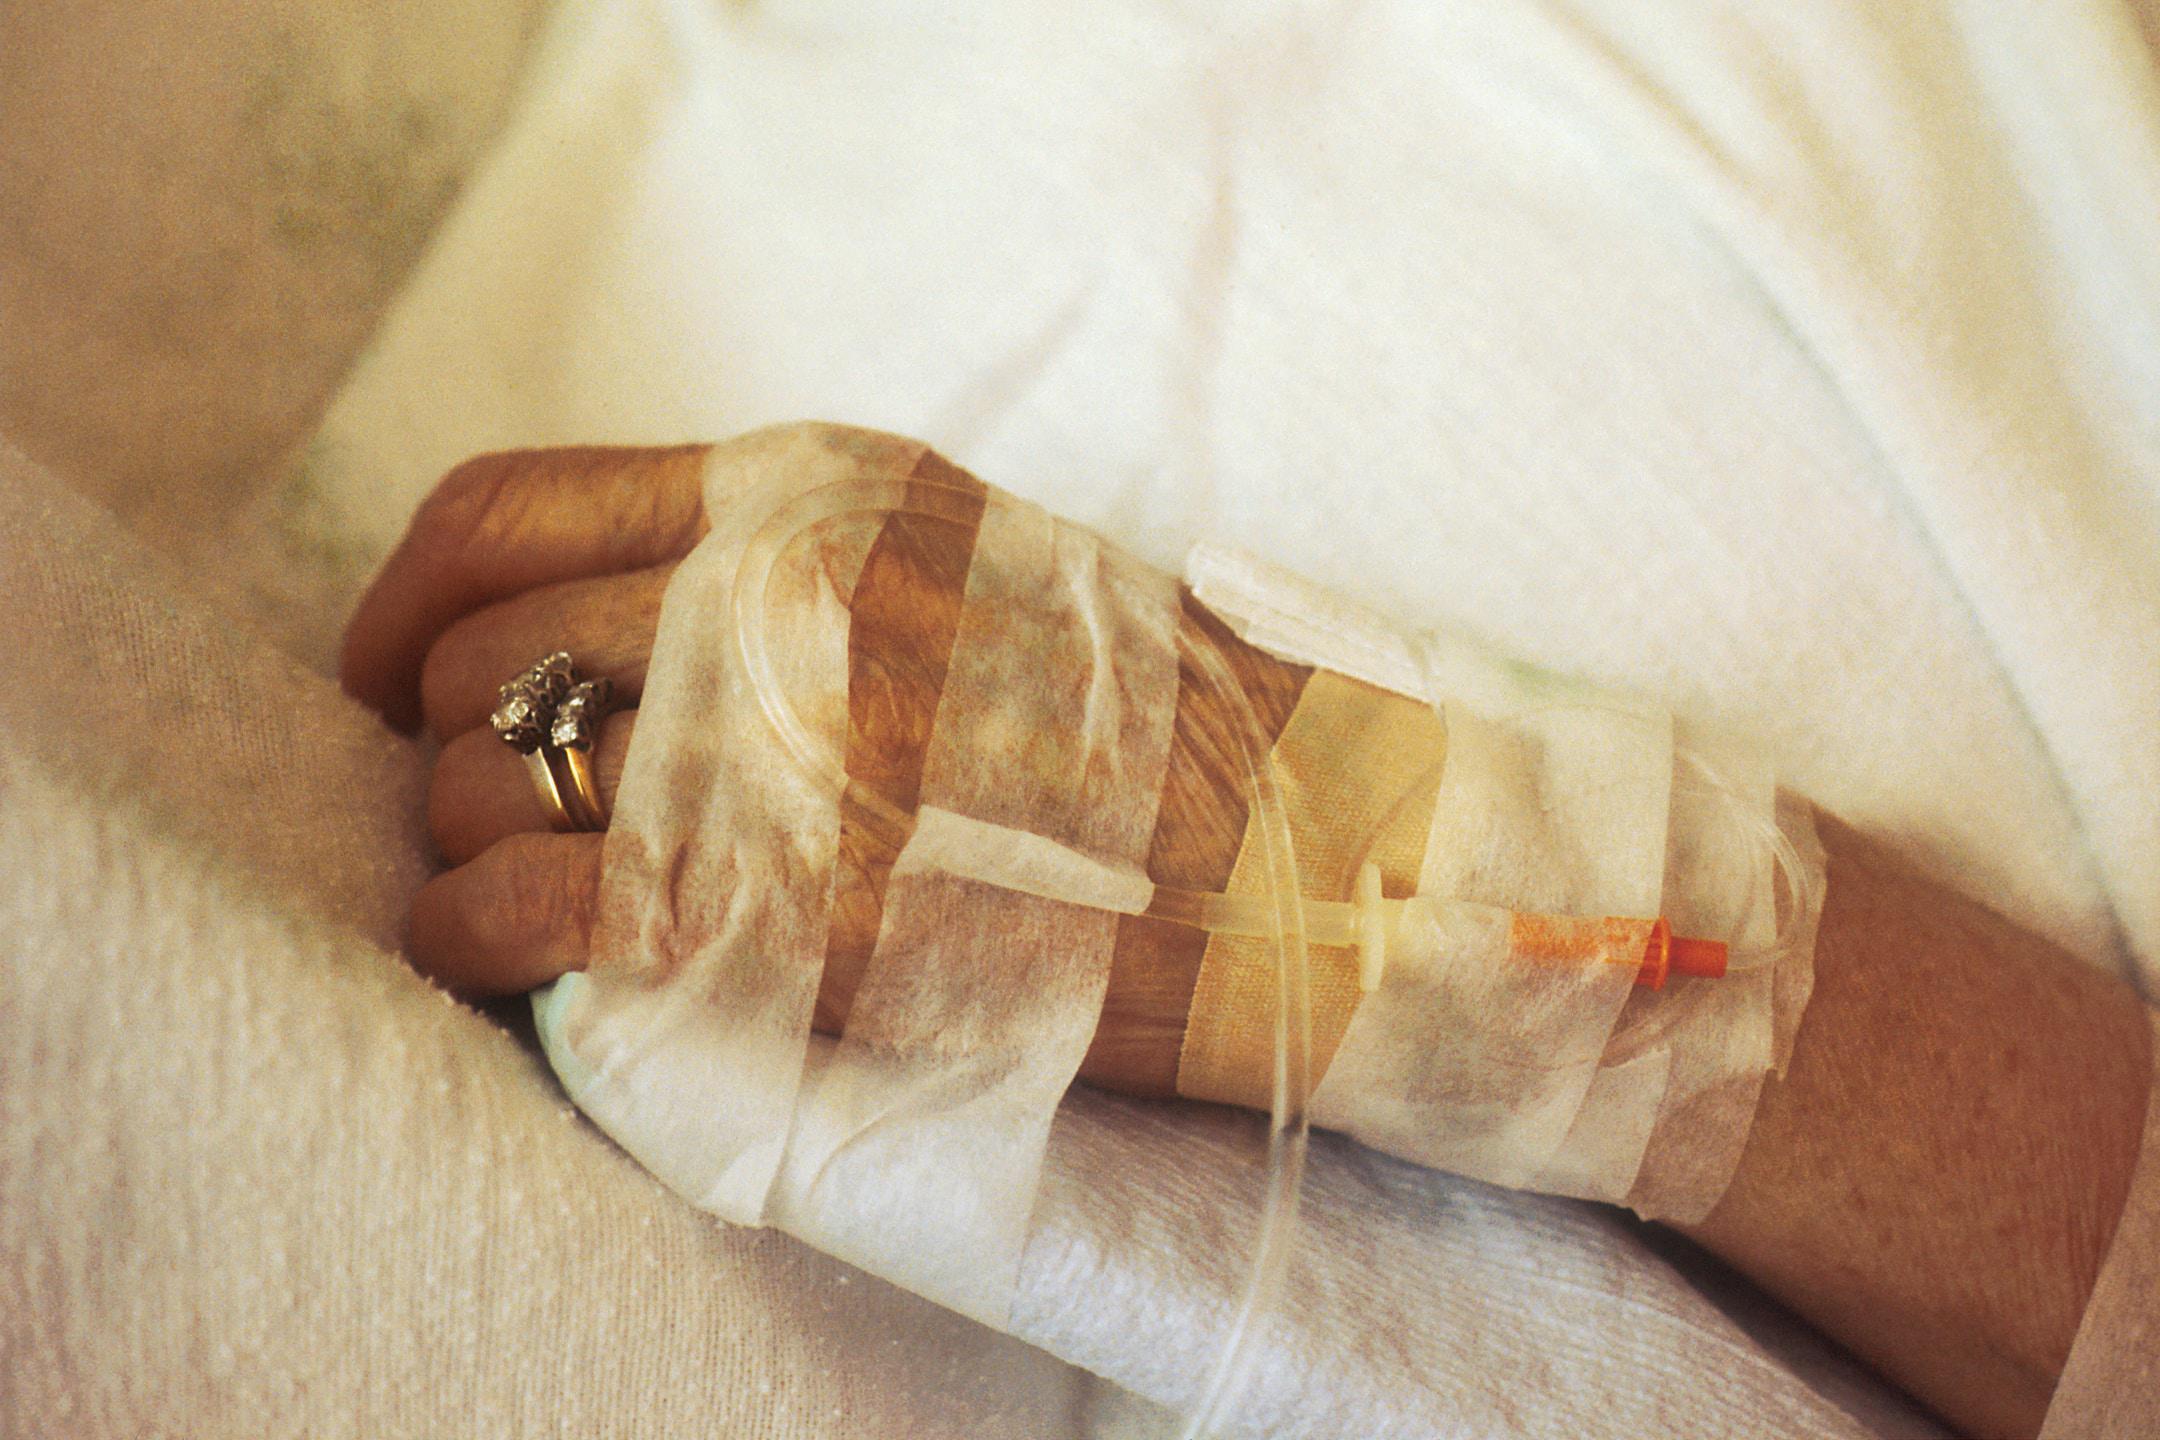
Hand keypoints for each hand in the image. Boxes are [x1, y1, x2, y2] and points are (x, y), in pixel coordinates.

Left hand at [340, 425, 1303, 1093]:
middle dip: (460, 744)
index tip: (383, 669)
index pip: (510, 508)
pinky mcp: (759, 898)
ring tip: (522, 887)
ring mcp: (763, 742)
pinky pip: (510, 901)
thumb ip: (777, 559)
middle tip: (501, 806)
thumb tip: (578, 625)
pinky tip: (492, 953)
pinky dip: (465, 934)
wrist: (1283, 856)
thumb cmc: (1127, 724)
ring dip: (468, 843)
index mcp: (808, 494)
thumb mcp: (955, 559)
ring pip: (478, 778)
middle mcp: (768, 593)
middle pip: (481, 655)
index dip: (404, 597)